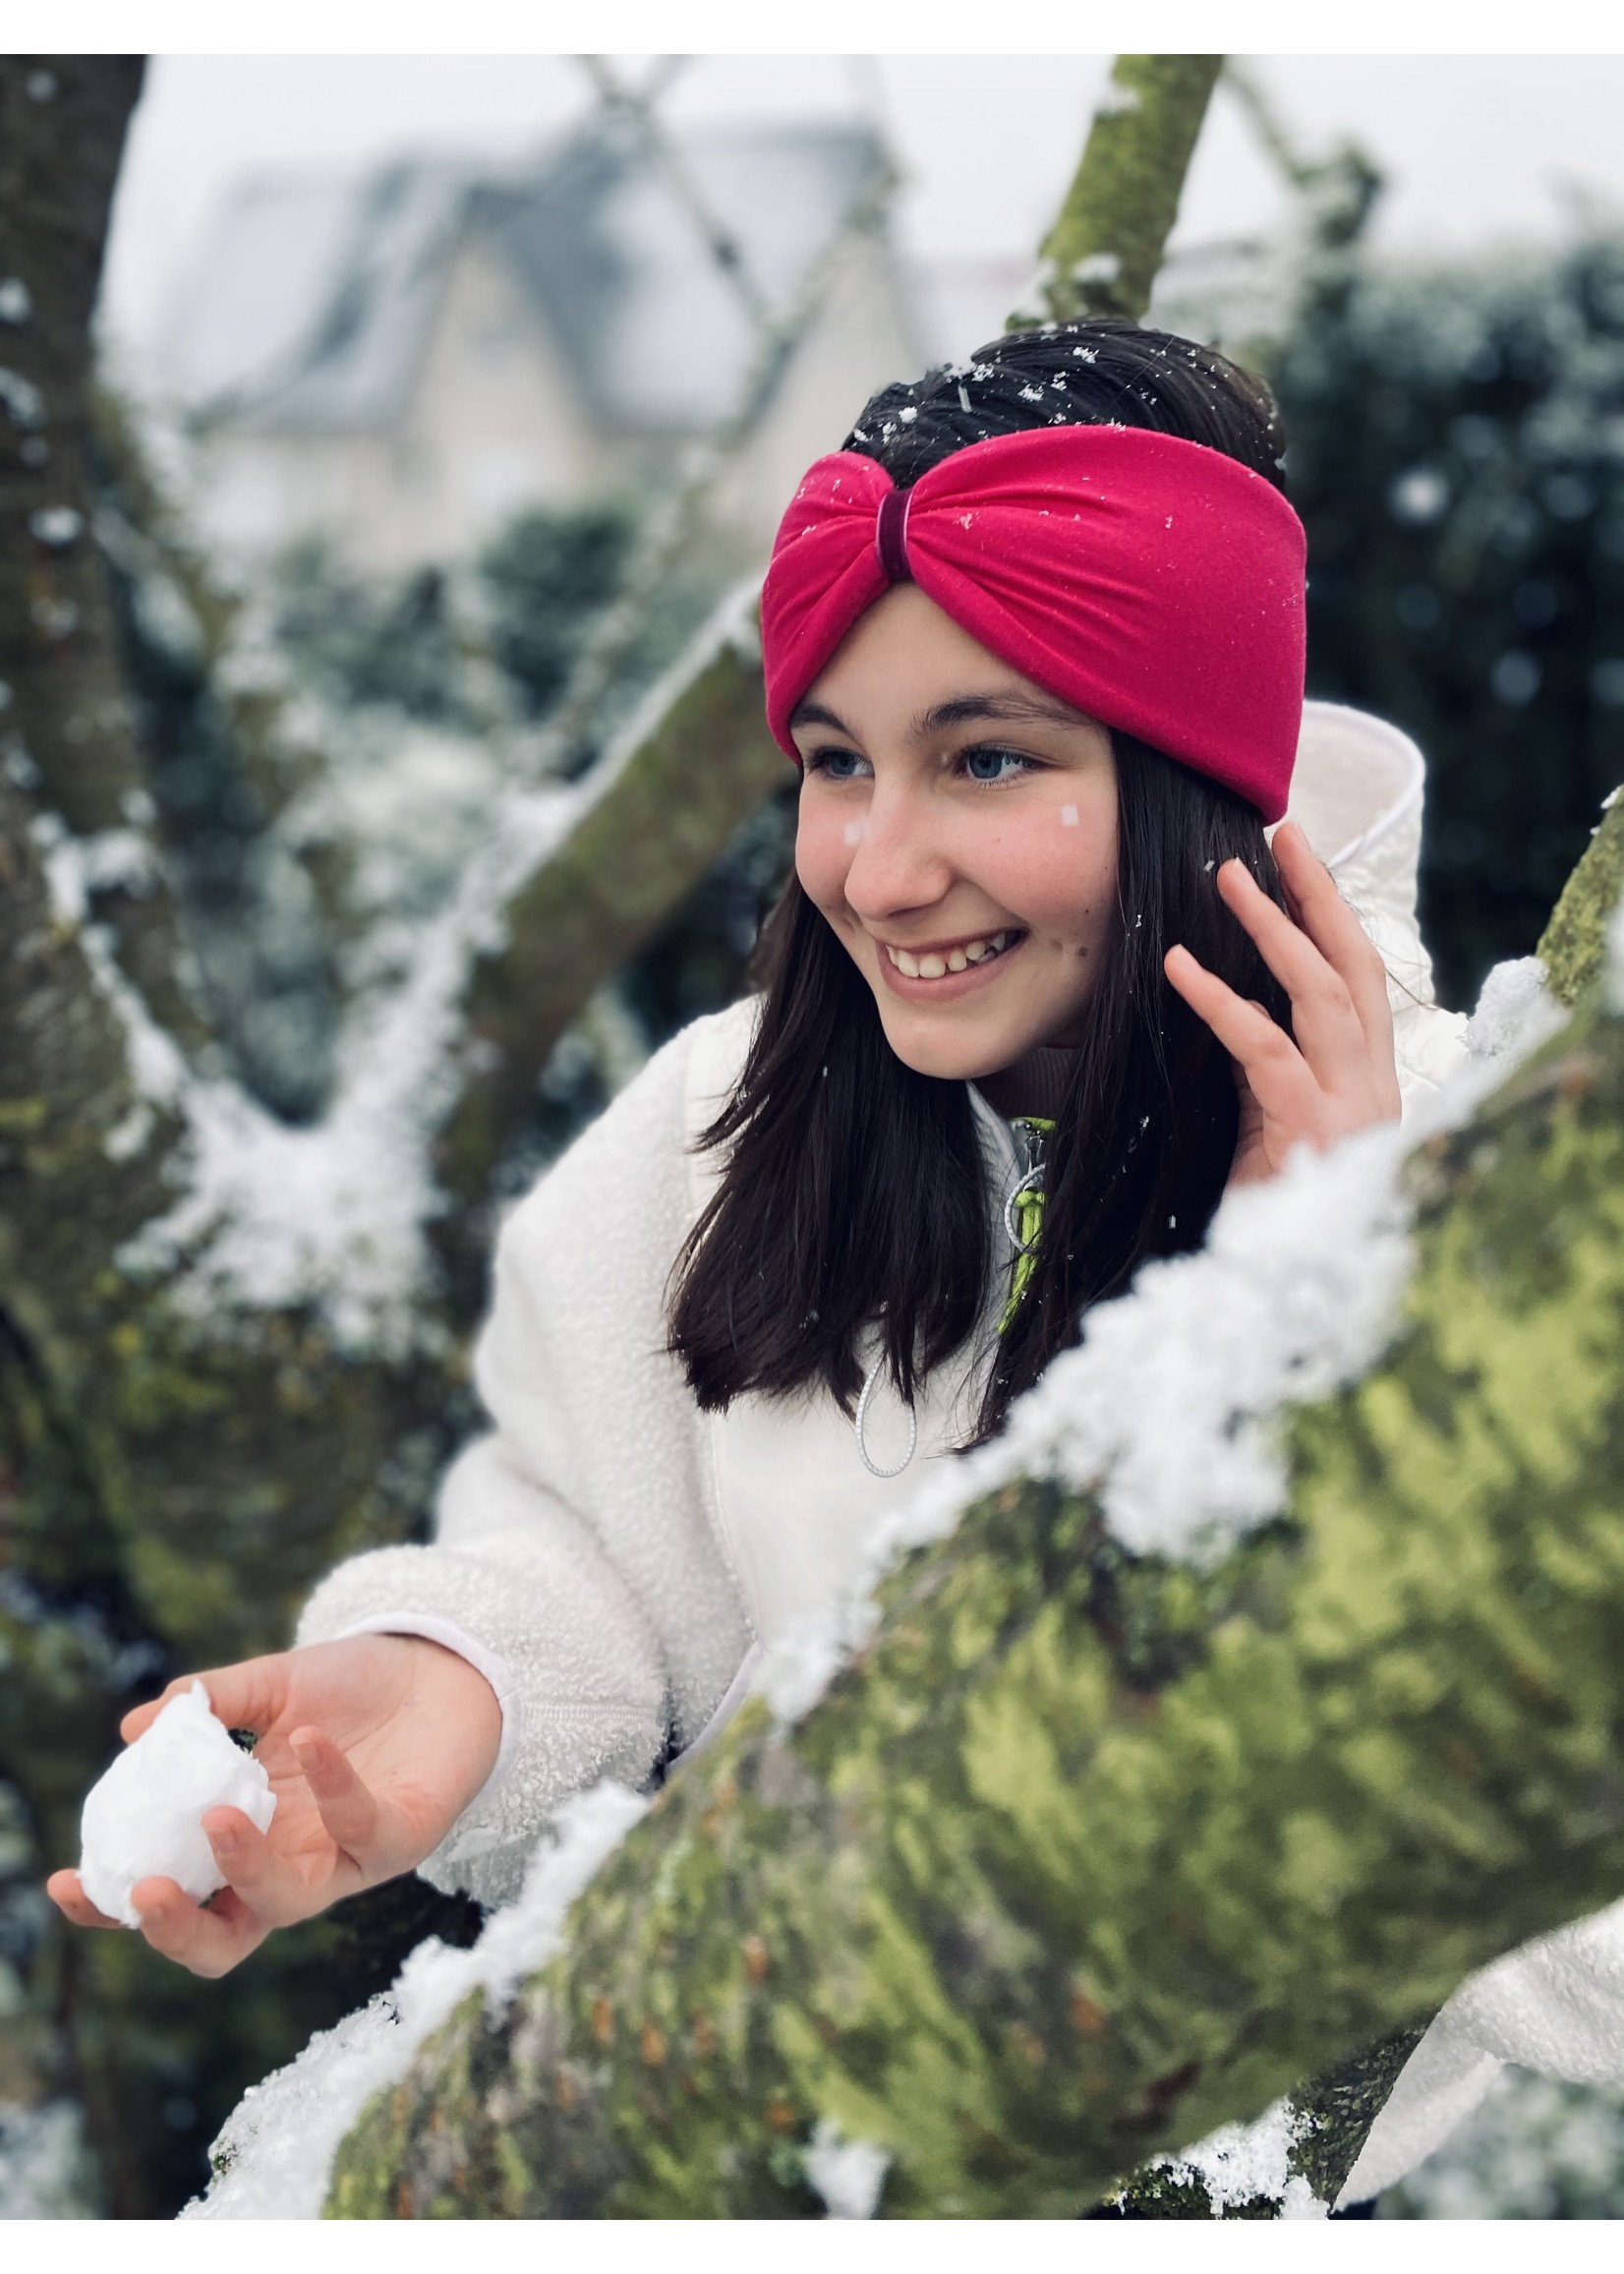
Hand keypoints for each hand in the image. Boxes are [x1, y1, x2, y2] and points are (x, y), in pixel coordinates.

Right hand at [46, 1634, 501, 1976]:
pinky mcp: (403, 1838)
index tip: (69, 1880)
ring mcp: (346, 1861)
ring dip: (248, 1867)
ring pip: (288, 1904)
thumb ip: (210, 1703)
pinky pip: (360, 1828)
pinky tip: (313, 1735)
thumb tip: (135, 1725)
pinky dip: (332, 1786)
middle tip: (146, 1888)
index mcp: (245, 1840)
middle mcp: (290, 1865)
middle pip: (223, 1942)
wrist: (443, 1669)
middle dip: (177, 1930)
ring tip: (220, 1813)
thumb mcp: (272, 1685)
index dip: (117, 1904)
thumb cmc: (351, 1690)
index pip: (173, 1895)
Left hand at [1163, 821, 1401, 1189]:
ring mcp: (1350, 1111)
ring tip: (1233, 875)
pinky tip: (1181, 966)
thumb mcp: (1267, 1136)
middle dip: (1322, 894)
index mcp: (1366, 1085)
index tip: (1300, 864)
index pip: (1358, 984)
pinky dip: (1222, 1002)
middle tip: (1285, 831)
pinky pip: (1266, 1051)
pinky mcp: (1313, 1134)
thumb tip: (1225, 1016)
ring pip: (1322, 994)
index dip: (1333, 920)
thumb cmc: (1271, 1223)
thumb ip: (1260, 1078)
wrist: (1286, 1302)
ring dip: (1278, 927)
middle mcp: (1371, 1090)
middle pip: (1355, 968)